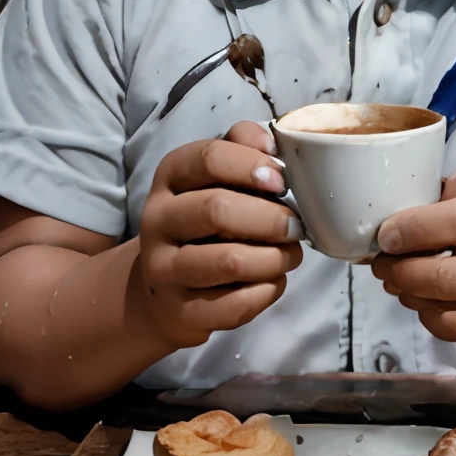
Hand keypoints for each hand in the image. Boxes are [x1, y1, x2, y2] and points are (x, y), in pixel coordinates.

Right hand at [137, 121, 302, 351]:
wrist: (168, 284)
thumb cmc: (206, 215)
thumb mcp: (217, 173)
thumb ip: (243, 146)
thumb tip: (273, 145)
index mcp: (170, 176)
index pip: (210, 158)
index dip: (253, 166)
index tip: (283, 181)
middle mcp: (158, 219)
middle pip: (217, 210)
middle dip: (270, 218)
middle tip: (296, 226)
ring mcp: (163, 269)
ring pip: (229, 262)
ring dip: (274, 258)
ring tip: (290, 254)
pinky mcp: (180, 310)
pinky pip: (234, 306)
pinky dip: (266, 292)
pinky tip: (274, 280)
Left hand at [371, 170, 455, 357]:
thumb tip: (417, 207)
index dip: (415, 229)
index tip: (385, 234)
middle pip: (448, 275)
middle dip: (402, 269)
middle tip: (379, 263)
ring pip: (447, 310)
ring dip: (409, 295)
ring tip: (394, 280)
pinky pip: (455, 331)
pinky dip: (429, 315)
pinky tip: (422, 299)